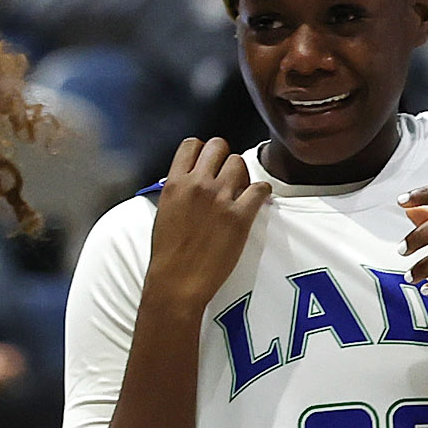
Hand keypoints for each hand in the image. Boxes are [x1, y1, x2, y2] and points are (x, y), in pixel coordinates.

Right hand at [142, 137, 270, 312]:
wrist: (177, 282)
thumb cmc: (168, 254)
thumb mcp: (164, 211)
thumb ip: (179, 190)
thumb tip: (191, 181)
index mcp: (175, 183)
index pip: (192, 144)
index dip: (203, 150)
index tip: (208, 162)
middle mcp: (197, 185)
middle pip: (219, 146)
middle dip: (224, 157)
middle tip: (227, 174)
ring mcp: (220, 199)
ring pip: (239, 163)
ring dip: (242, 174)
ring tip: (240, 190)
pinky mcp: (239, 216)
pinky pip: (260, 189)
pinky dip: (262, 191)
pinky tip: (258, 199)